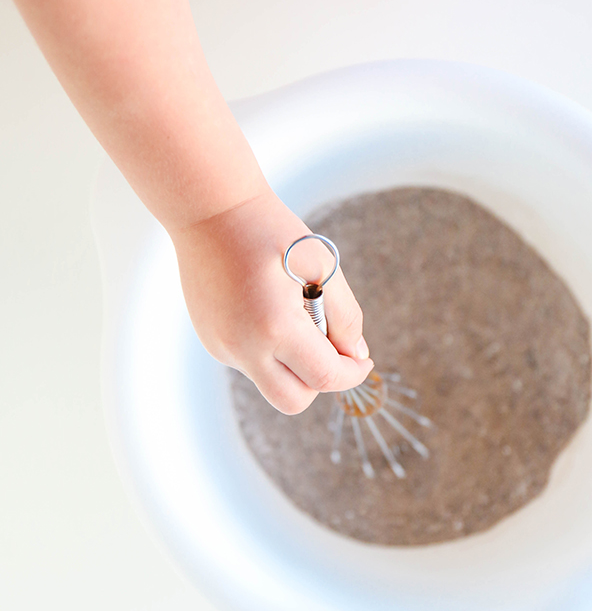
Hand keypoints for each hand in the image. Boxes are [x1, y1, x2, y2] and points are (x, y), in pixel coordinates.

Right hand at [171, 188, 373, 413]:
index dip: (353, 374)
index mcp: (275, 327)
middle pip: (294, 400)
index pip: (325, 378)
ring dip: (293, 363)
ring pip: (271, 381)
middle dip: (319, 382)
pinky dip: (269, 349)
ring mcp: (222, 347)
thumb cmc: (271, 230)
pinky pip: (250, 362)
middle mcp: (243, 347)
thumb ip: (345, 316)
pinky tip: (265, 306)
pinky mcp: (212, 341)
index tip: (363, 361)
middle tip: (329, 347)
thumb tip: (355, 354)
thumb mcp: (323, 265)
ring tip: (292, 311)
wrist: (210, 210)